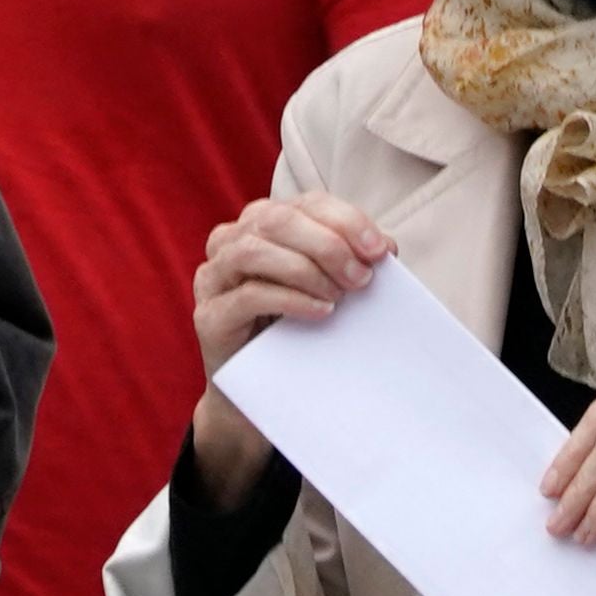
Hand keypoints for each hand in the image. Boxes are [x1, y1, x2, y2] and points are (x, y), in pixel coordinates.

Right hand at [187, 191, 390, 499]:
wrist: (262, 392)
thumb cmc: (297, 328)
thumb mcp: (328, 286)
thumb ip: (351, 261)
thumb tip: (385, 249)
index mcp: (263, 221)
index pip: (307, 202)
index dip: (347, 220)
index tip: (382, 251)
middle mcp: (231, 239)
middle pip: (278, 219)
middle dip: (328, 244)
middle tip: (362, 278)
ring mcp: (213, 276)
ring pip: (254, 250)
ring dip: (305, 269)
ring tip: (338, 295)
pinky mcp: (209, 315)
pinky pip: (247, 295)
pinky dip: (289, 299)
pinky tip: (320, 312)